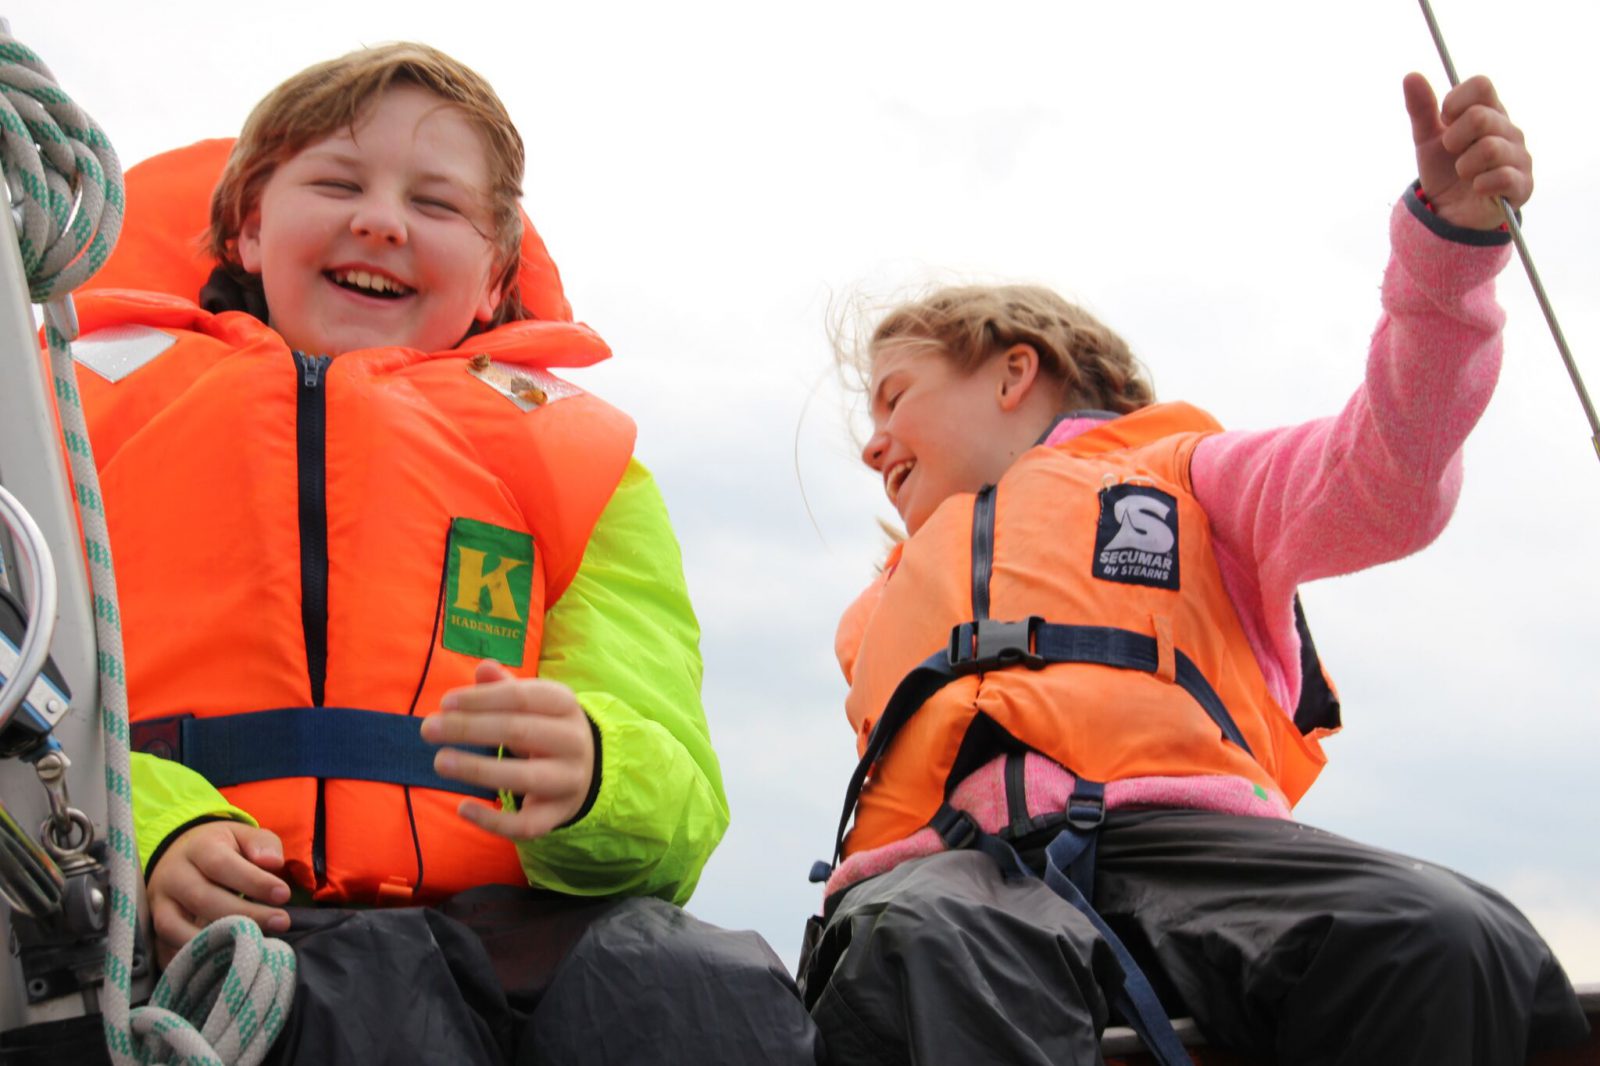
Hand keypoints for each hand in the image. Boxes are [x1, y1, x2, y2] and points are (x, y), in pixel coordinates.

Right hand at [146, 821, 290, 968]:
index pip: (221, 865)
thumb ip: (262, 845)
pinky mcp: (153, 930)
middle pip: (202, 899)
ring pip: (176, 927)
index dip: (253, 881)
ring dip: (214, 941)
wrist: (180, 856)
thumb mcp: (244, 836)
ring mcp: (159, 905)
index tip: (284, 895)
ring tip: (251, 946)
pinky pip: (163, 950)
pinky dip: (188, 960)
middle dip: (244, 914)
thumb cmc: (224, 849)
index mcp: (197, 848)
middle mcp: (172, 876)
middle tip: (280, 922)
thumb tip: (273, 863)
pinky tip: (221, 965)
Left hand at [422, 661, 596, 838]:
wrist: (588, 769)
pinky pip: (526, 824)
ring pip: (524, 777)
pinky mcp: (557, 814)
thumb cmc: (545, 727)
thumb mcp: (533, 702)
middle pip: (519, 731)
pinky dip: (493, 821)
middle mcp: (573, 742)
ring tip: (439, 761)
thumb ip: (505, 688)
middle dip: (469, 729)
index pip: (520, 697)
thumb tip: (482, 669)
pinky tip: (462, 808)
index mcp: (564, 705)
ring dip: (477, 769)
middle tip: (427, 729)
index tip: (444, 703)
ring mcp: (568, 780)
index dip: (480, 699)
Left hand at [1404, 72, 1532, 229]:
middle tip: (1452, 152)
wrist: (1449, 213)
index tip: (1445, 122)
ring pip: (1489, 148)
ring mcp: (1520, 156)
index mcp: (1490, 112)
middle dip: (1453, 138)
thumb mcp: (1426, 139)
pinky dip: (1480, 184)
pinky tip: (1476, 188)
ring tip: (1464, 173)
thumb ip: (1421, 109)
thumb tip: (1411, 75)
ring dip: (1464, 165)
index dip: (1455, 102)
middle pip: (1480, 116)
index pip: (1481, 85)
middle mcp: (1510, 130)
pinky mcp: (1522, 185)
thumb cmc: (1443, 171)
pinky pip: (1501, 176)